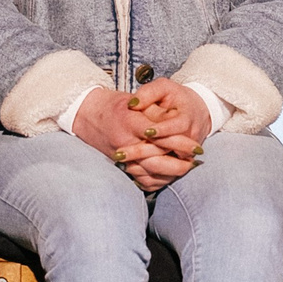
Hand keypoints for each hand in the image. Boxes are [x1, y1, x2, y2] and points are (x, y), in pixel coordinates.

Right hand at [70, 85, 202, 191]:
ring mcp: (120, 156)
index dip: (180, 142)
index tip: (196, 146)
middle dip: (179, 163)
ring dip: (170, 173)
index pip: (160, 136)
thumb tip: (177, 121)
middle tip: (195, 160)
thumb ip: (155, 111)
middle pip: (156, 159)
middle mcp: (124, 141)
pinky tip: (169, 177)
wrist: (86, 113)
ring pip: (149, 172)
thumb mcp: (135, 99)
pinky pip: (140, 179)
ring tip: (186, 168)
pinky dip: (156, 181)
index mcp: (129, 121)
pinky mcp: (119, 165)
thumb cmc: (113, 104)